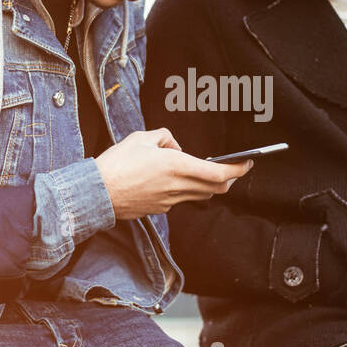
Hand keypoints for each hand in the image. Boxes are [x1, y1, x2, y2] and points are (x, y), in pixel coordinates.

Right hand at [95, 128, 251, 219]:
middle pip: (216, 188)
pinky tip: (175, 180)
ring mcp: (170, 200)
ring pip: (201, 195)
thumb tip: (176, 147)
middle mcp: (177, 186)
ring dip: (208, 185)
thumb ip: (165, 137)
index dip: (238, 169)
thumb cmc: (117, 163)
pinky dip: (186, 189)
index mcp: (176, 165)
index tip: (248, 163)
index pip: (218, 173)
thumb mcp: (141, 137)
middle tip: (234, 169)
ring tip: (205, 171)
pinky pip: (181, 199)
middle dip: (230, 179)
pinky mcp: (160, 209)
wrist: (97, 193)